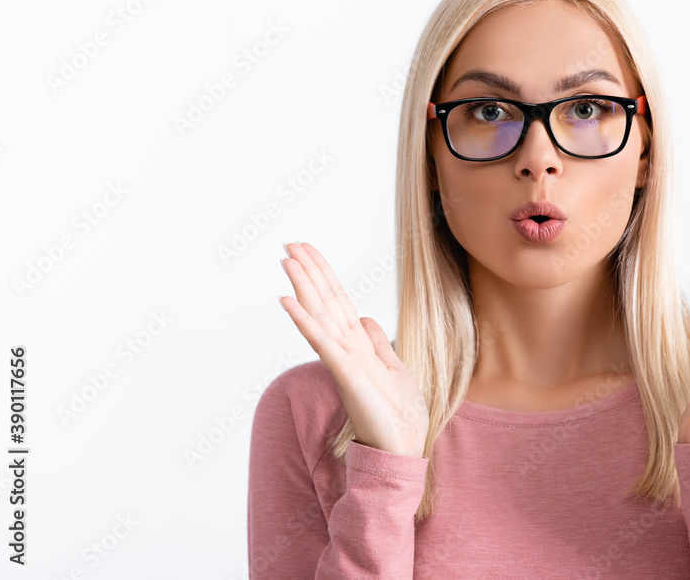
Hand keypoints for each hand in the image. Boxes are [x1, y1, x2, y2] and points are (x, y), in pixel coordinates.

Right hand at [278, 242, 428, 457]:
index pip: (338, 302)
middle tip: (289, 243)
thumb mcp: (395, 368)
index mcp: (358, 345)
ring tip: (286, 259)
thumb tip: (367, 319)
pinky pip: (321, 341)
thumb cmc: (399, 413)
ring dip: (303, 285)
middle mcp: (346, 347)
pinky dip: (304, 320)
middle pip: (325, 301)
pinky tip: (287, 300)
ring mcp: (343, 359)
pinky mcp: (345, 372)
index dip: (324, 275)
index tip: (308, 251)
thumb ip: (378, 343)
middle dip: (309, 271)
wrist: (403, 446)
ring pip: (319, 314)